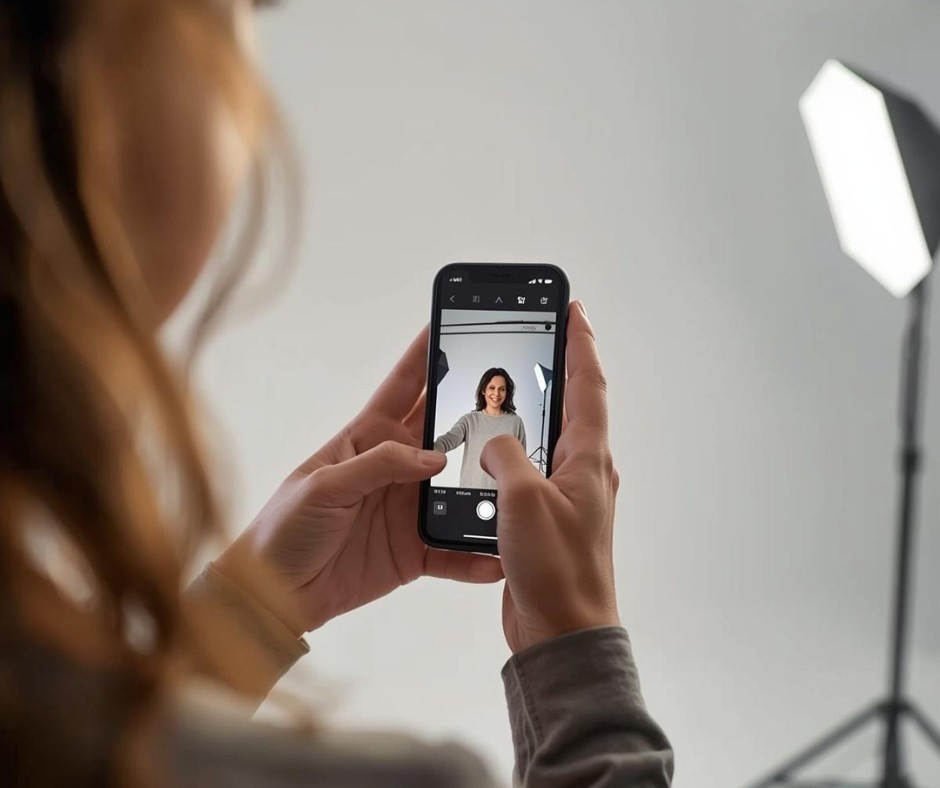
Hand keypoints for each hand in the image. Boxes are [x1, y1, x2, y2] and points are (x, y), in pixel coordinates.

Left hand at [216, 328, 503, 635]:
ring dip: (487, 484)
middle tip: (514, 401)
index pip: (404, 386)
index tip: (454, 326)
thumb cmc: (284, 527)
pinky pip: (454, 549)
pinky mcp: (415, 549)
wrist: (274, 593)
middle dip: (477, 414)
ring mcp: (408, 508)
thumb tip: (434, 458)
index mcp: (368, 438)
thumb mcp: (324, 484)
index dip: (428, 355)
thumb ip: (378, 465)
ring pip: (460, 488)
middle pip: (445, 432)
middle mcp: (395, 468)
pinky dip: (476, 553)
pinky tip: (500, 555)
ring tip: (520, 479)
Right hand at [480, 302, 620, 653]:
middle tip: (537, 336)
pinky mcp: (545, 517)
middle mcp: (583, 471)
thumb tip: (496, 441)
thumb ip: (507, 456)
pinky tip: (490, 450)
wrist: (562, 632)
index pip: (588, 385)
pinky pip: (528, 471)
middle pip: (572, 405)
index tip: (572, 309)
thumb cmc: (556, 569)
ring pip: (548, 437)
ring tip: (508, 384)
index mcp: (589, 458)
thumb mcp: (525, 499)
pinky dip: (512, 451)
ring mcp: (566, 494)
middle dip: (556, 367)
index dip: (580, 343)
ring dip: (532, 409)